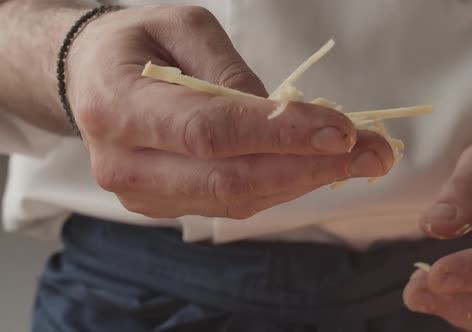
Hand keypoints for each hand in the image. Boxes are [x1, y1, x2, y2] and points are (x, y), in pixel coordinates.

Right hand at [66, 6, 393, 218]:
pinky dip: (282, 186)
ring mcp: (144, 195)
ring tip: (361, 160)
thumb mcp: (180, 27)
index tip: (344, 131)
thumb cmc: (136, 45)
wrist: (92, 82)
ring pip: (238, 200)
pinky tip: (317, 168)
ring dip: (306, 181)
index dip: (280, 136)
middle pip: (231, 179)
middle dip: (311, 168)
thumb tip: (282, 117)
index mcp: (119, 106)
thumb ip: (227, 70)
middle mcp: (125, 163)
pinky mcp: (166, 206)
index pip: (210, 132)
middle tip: (375, 153)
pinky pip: (232, 205)